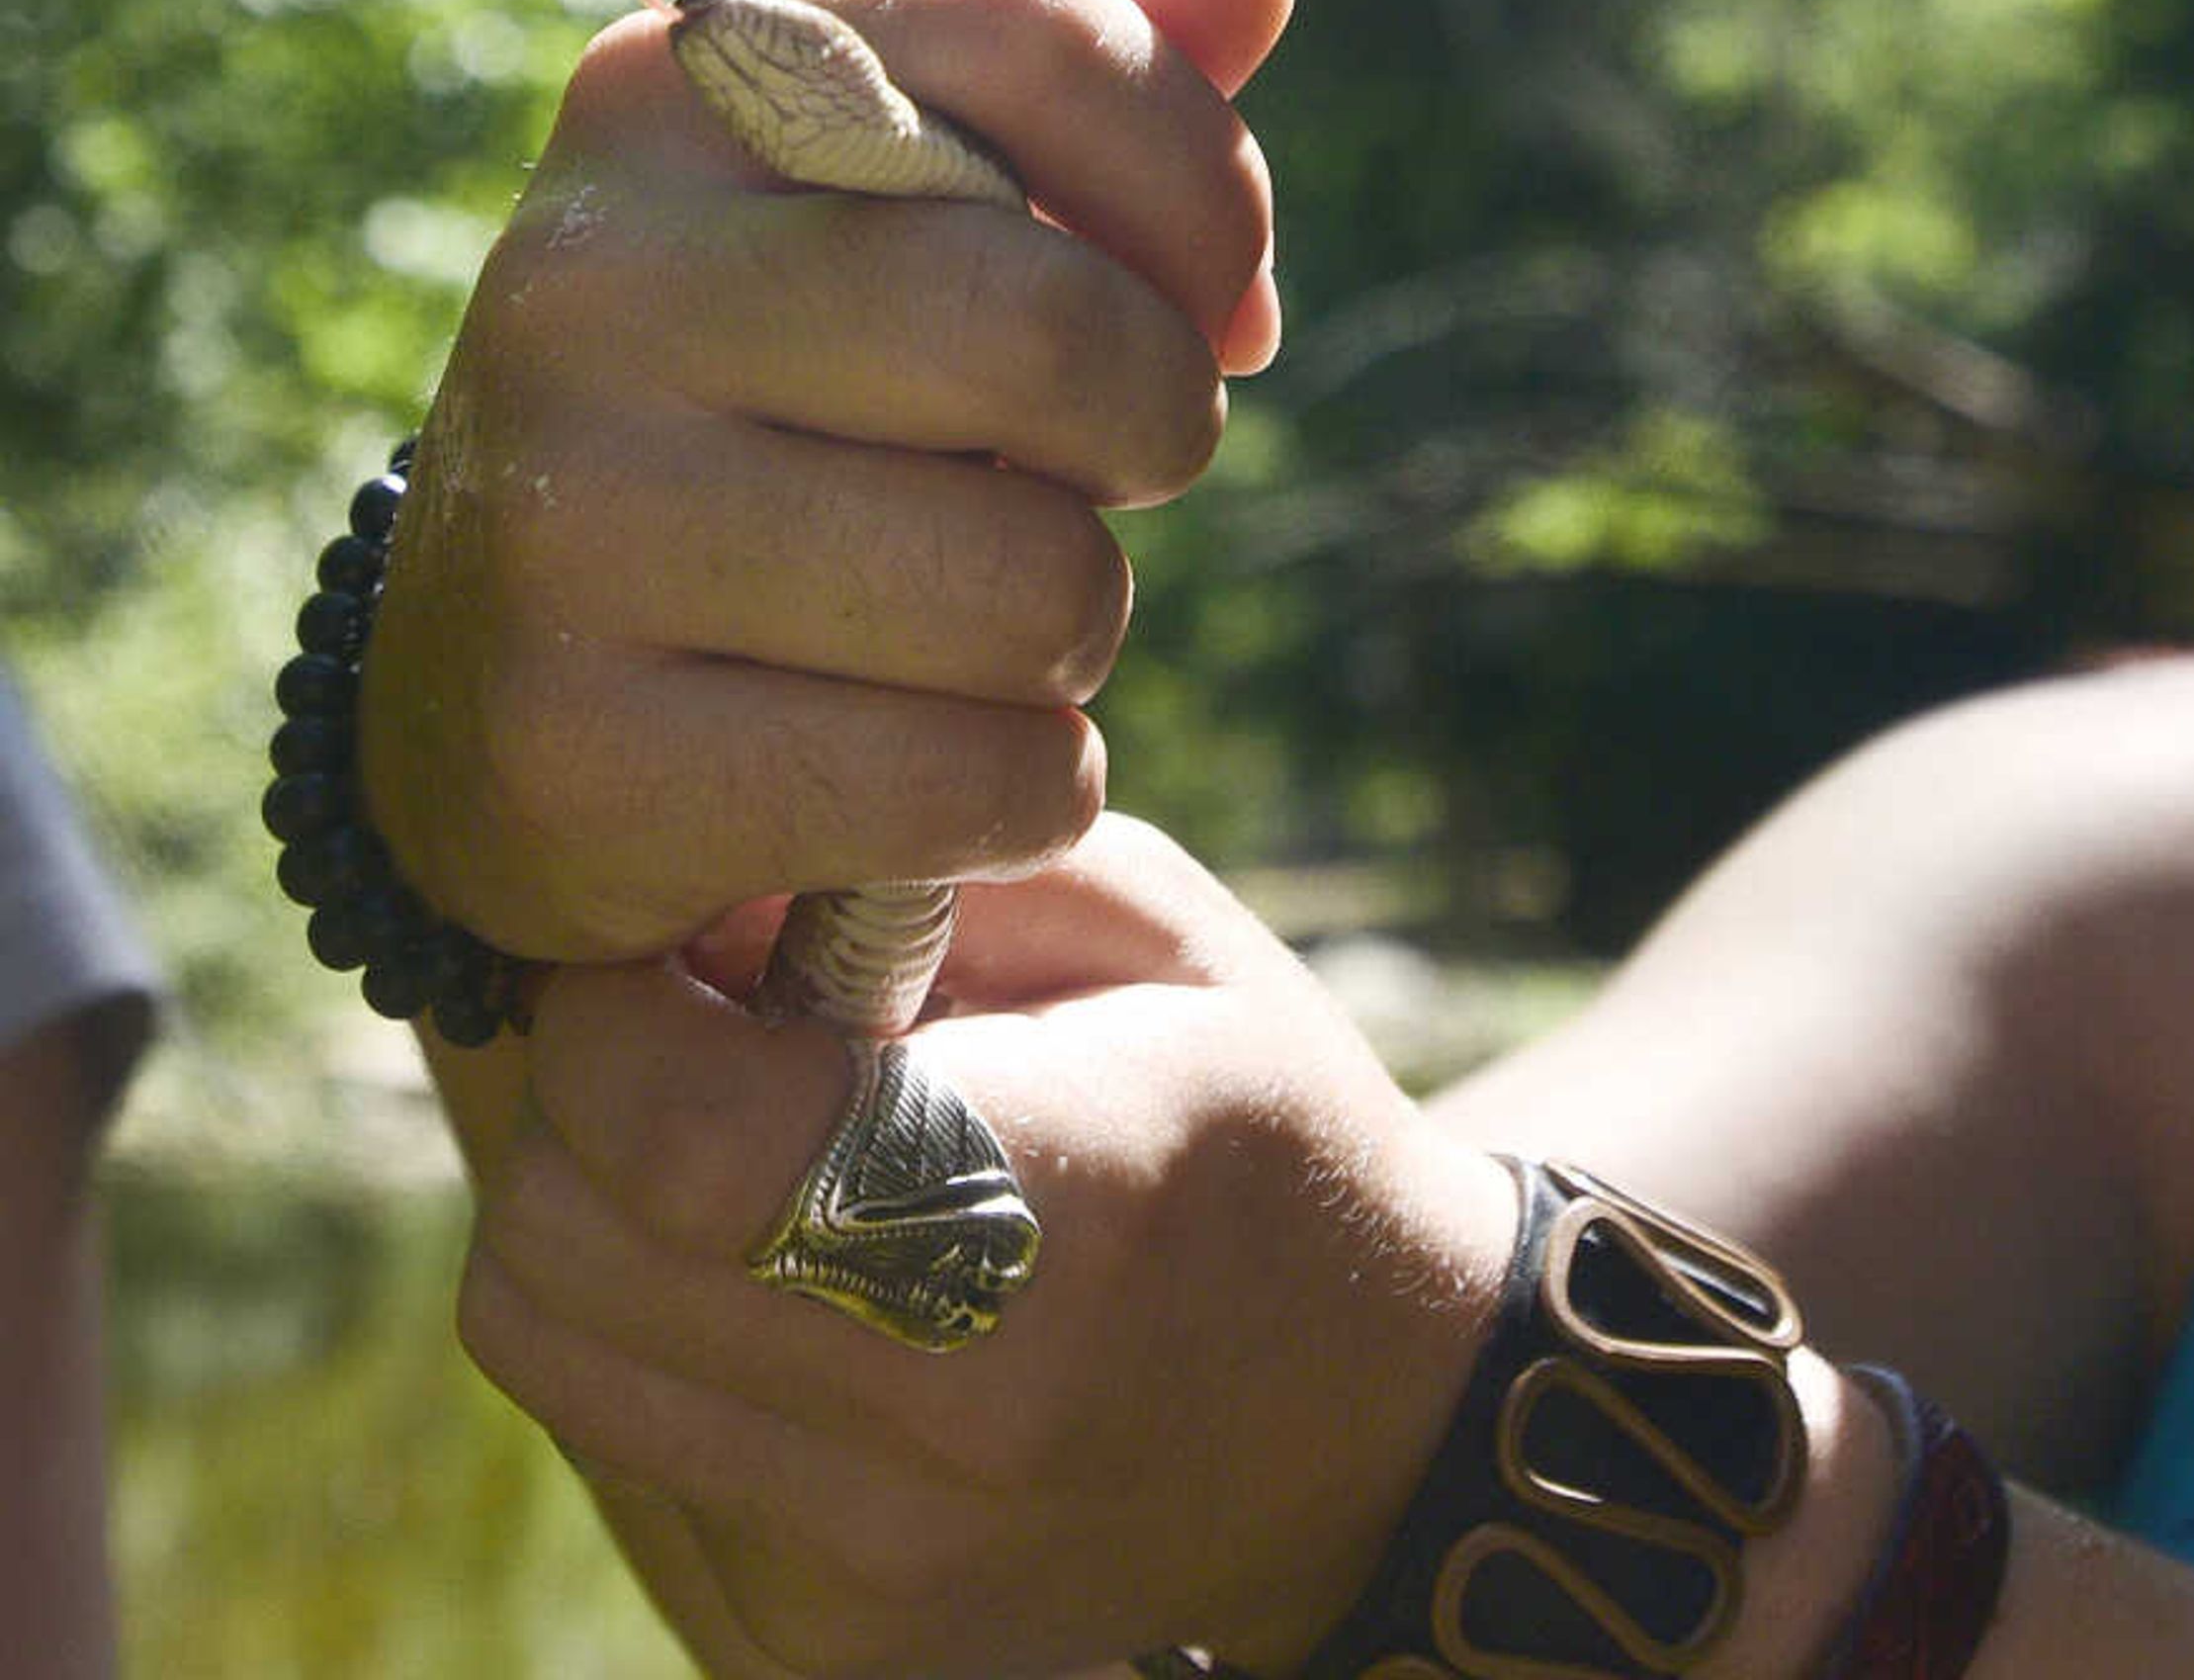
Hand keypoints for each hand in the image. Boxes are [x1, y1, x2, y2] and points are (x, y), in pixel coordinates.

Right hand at [360, 0, 1293, 964]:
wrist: (498, 704)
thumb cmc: (789, 408)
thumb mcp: (905, 212)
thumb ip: (1083, 76)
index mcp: (678, 92)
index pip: (1046, 34)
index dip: (1202, 185)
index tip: (1215, 298)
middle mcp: (587, 275)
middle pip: (1051, 330)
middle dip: (1150, 430)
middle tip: (1091, 480)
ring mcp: (560, 516)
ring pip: (1028, 585)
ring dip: (1076, 635)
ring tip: (971, 622)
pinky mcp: (573, 754)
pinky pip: (964, 779)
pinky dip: (1022, 794)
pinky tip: (934, 767)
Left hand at [458, 816, 1518, 1679]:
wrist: (1368, 1424)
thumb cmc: (1260, 1126)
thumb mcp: (1160, 937)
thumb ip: (927, 874)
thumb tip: (687, 885)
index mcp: (1059, 1204)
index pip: (671, 1122)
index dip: (618, 1007)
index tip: (683, 954)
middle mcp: (954, 1414)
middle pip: (562, 1229)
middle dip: (591, 1099)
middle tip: (712, 1046)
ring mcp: (872, 1558)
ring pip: (542, 1337)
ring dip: (600, 1217)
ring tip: (748, 1164)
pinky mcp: (815, 1639)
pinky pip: (612, 1440)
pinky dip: (659, 1342)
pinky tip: (802, 1293)